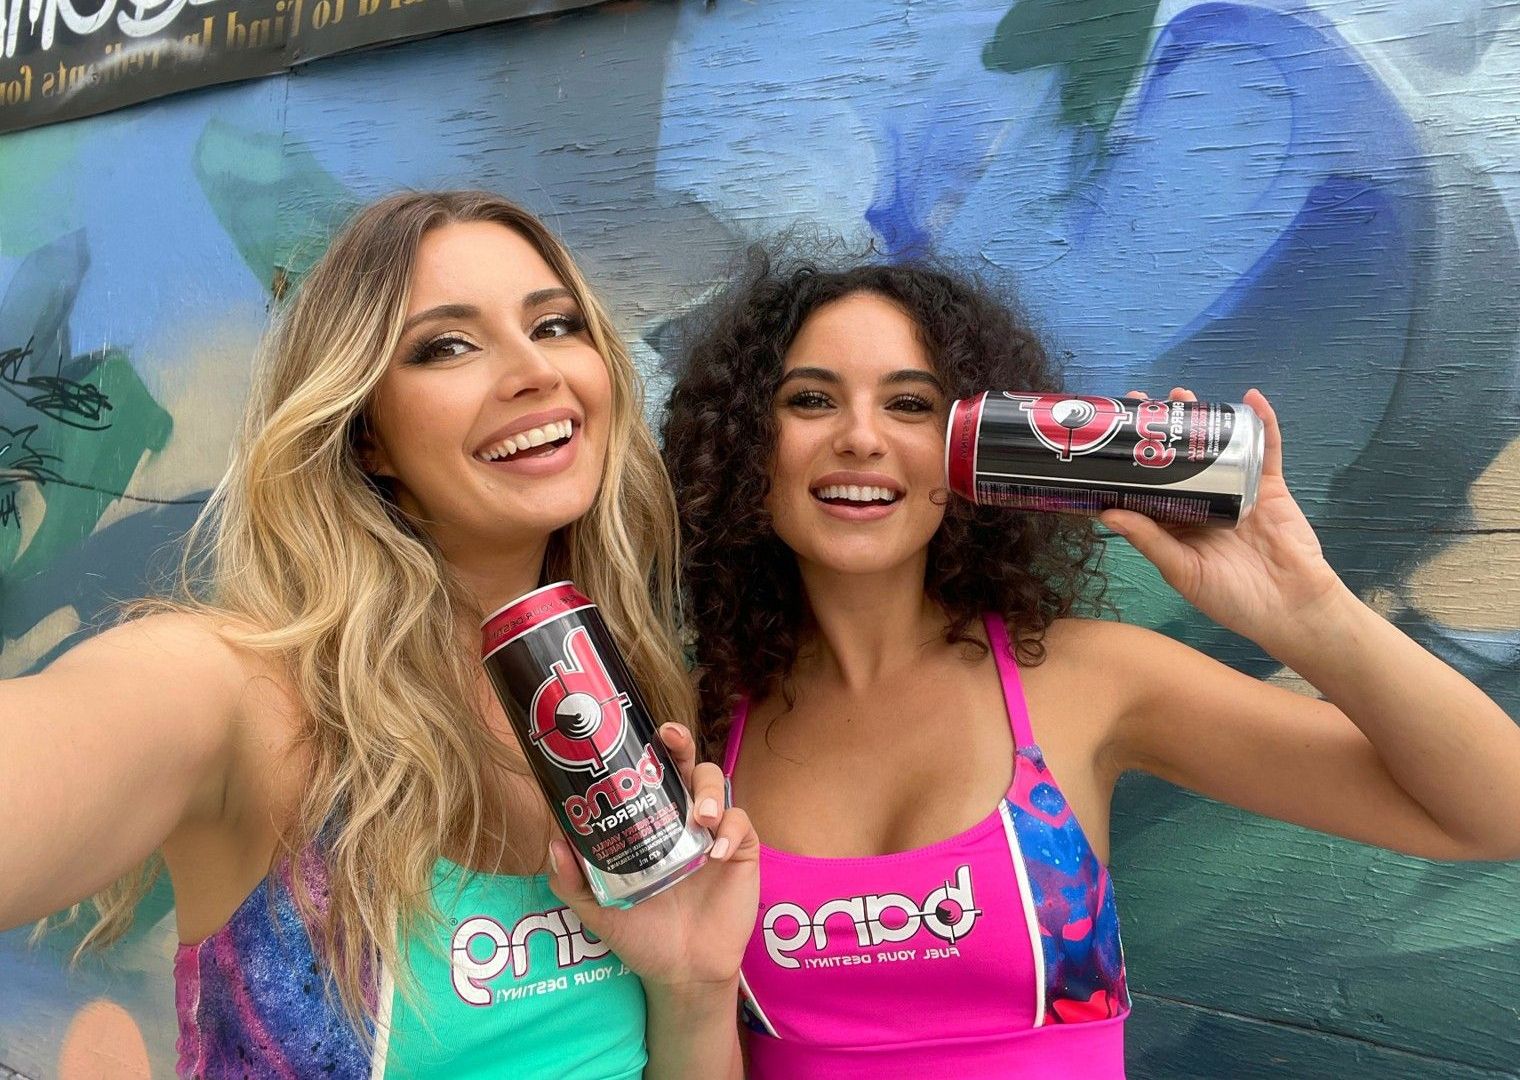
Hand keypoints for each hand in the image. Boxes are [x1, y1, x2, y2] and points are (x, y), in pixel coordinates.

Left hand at [546, 722, 758, 992]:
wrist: (681, 971)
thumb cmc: (640, 933)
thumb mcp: (597, 908)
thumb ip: (572, 880)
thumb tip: (554, 841)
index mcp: (649, 821)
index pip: (648, 773)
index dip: (644, 748)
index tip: (635, 732)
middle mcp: (681, 817)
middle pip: (685, 764)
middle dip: (680, 743)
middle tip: (671, 739)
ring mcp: (713, 831)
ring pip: (716, 785)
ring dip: (708, 791)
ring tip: (699, 817)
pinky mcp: (741, 850)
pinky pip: (740, 825)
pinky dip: (730, 831)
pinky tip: (715, 853)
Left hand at [1098, 388, 1346, 647]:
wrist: (1292, 608)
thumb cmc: (1231, 598)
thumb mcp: (1183, 572)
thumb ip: (1150, 541)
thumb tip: (1107, 512)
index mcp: (1175, 523)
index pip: (1146, 485)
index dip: (1130, 459)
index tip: (1112, 432)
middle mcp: (1202, 502)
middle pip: (1178, 458)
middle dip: (1162, 429)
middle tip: (1144, 401)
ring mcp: (1236, 490)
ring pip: (1216, 448)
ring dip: (1202, 419)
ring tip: (1183, 394)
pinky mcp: (1270, 486)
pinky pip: (1266, 450)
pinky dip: (1262, 423)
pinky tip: (1251, 398)